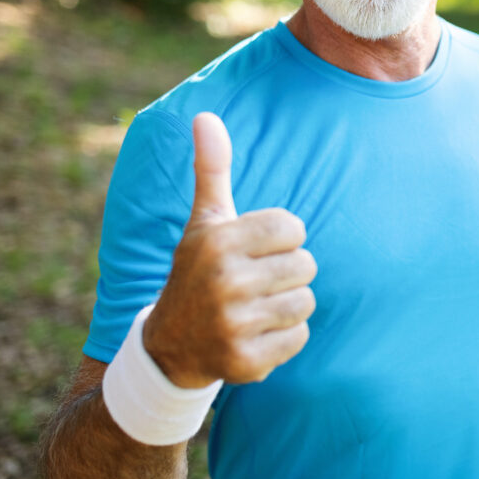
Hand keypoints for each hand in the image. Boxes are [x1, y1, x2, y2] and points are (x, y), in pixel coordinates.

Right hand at [143, 112, 316, 387]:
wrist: (170, 346)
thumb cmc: (200, 269)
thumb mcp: (205, 220)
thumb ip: (212, 169)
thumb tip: (205, 116)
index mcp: (217, 240)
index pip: (295, 228)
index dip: (282, 239)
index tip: (255, 250)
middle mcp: (223, 281)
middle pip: (307, 265)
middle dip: (288, 273)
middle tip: (256, 282)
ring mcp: (233, 324)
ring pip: (306, 301)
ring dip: (288, 305)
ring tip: (255, 307)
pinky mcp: (245, 362)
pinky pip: (299, 337)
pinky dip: (285, 337)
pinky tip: (255, 334)